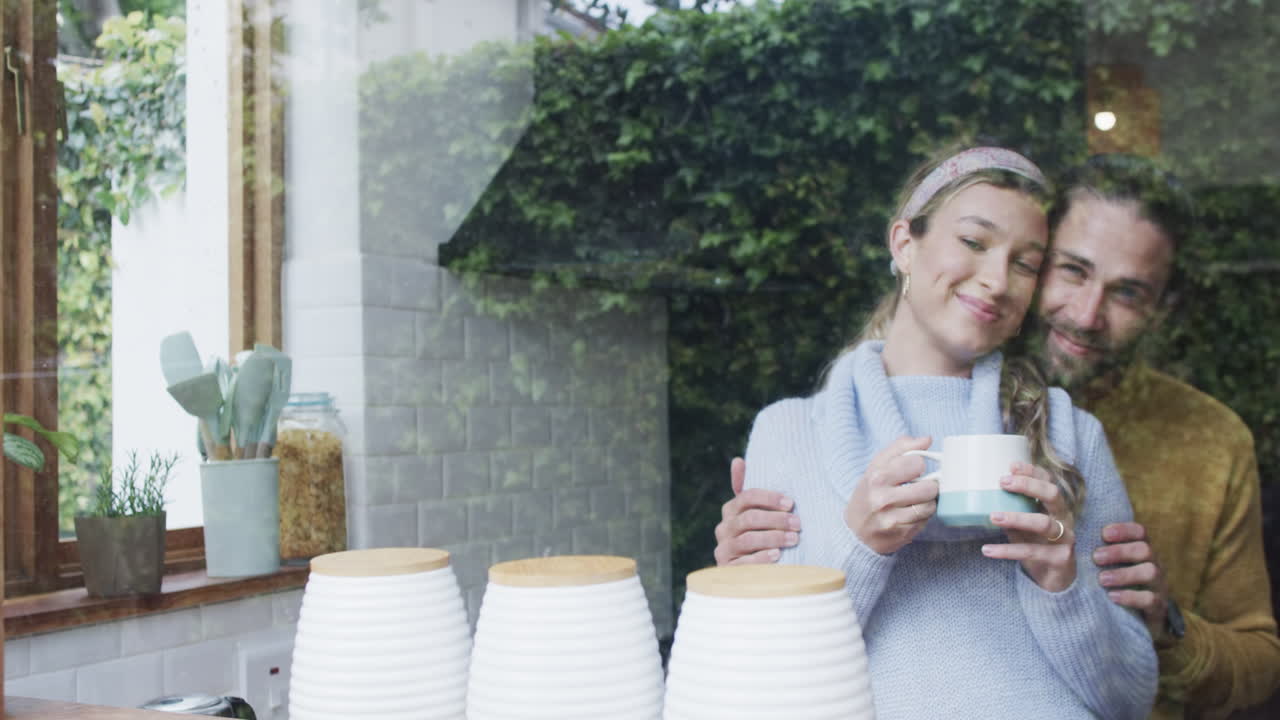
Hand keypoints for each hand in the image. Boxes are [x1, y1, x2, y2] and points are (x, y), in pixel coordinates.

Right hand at [713, 457, 800, 564]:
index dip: (769, 498)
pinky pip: (743, 563)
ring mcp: (723, 549)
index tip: (791, 503)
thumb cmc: (759, 534)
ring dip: (773, 538)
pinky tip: (777, 556)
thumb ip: (749, 488)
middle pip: (749, 519)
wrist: (748, 572)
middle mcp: (723, 528)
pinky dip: (761, 558)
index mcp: (730, 510)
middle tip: (798, 524)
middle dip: (776, 520)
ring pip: (747, 539)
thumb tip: (738, 460)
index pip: (746, 497)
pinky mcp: (726, 569)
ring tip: (794, 539)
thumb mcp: (756, 512)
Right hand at [844, 436, 938, 554]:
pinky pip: (926, 521)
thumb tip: (927, 439)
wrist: (855, 529)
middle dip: (929, 485)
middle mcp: (883, 499)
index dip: (918, 465)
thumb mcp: (877, 466)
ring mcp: (892, 519)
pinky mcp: (901, 534)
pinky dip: (923, 516)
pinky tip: (912, 513)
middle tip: (921, 485)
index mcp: (877, 477)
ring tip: (918, 500)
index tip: (913, 469)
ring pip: (930, 506)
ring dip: (928, 502)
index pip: (917, 463)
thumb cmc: (869, 492)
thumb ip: (900, 448)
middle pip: (928, 487)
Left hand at [983, 462, 1075, 591]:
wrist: (1057, 580)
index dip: (1033, 471)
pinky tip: (987, 550)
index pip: (1049, 482)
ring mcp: (1065, 539)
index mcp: (1056, 507)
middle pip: (1053, 495)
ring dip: (1017, 517)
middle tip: (1002, 482)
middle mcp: (1064, 519)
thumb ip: (1011, 511)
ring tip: (993, 516)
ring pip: (1044, 523)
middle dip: (1028, 485)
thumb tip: (980, 495)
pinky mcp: (1059, 559)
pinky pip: (1031, 552)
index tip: (1011, 465)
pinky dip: (1007, 551)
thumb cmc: (1037, 545)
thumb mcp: (1024, 526)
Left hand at [1094, 522, 1169, 640]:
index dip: (1124, 530)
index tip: (1104, 534)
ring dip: (1124, 574)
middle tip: (1096, 557)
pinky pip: (1150, 599)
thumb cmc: (1113, 585)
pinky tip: (1112, 597)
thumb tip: (1069, 535)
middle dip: (1119, 551)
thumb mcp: (1106, 567)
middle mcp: (1153, 565)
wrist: (1132, 622)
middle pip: (1145, 549)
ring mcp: (1158, 586)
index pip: (1139, 532)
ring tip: (1102, 579)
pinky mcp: (1158, 607)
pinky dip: (1131, 596)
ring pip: (1150, 572)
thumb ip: (1094, 551)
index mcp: (1140, 551)